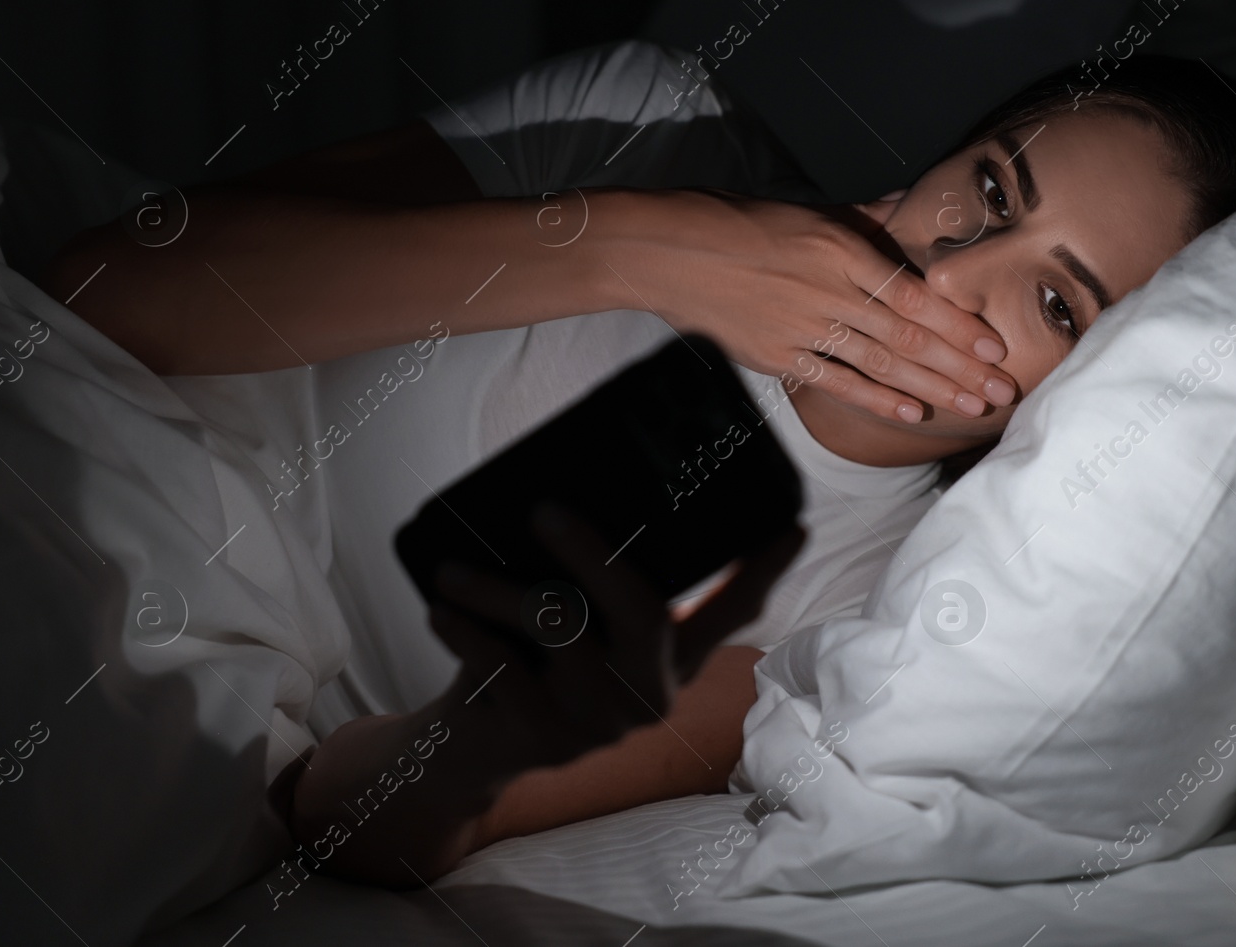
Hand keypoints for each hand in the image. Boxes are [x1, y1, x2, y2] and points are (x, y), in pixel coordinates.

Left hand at [426, 504, 803, 777]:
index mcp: (673, 662)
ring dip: (494, 590)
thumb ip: (594, 583)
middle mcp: (650, 693)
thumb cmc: (531, 662)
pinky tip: (442, 609)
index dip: (763, 569)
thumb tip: (574, 484)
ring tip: (453, 569)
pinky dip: (465, 631)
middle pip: (643, 612)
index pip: (734, 616)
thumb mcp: (580, 628)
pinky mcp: (543, 738)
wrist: (473, 752)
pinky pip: (501, 665)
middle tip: (545, 509)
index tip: (793, 525)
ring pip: (555, 629)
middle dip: (592, 553)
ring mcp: (599, 721)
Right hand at [617, 189, 1015, 422]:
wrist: (673, 251)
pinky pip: (837, 382)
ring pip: (881, 364)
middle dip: (961, 368)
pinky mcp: (778, 355)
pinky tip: (912, 413)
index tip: (995, 347)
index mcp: (841, 249)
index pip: (915, 294)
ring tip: (973, 408)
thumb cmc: (743, 223)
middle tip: (1003, 392)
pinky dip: (877, 399)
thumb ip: (865, 216)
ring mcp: (802, 326)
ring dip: (932, 389)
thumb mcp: (810, 210)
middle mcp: (828, 289)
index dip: (959, 325)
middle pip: (909, 336)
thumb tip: (910, 205)